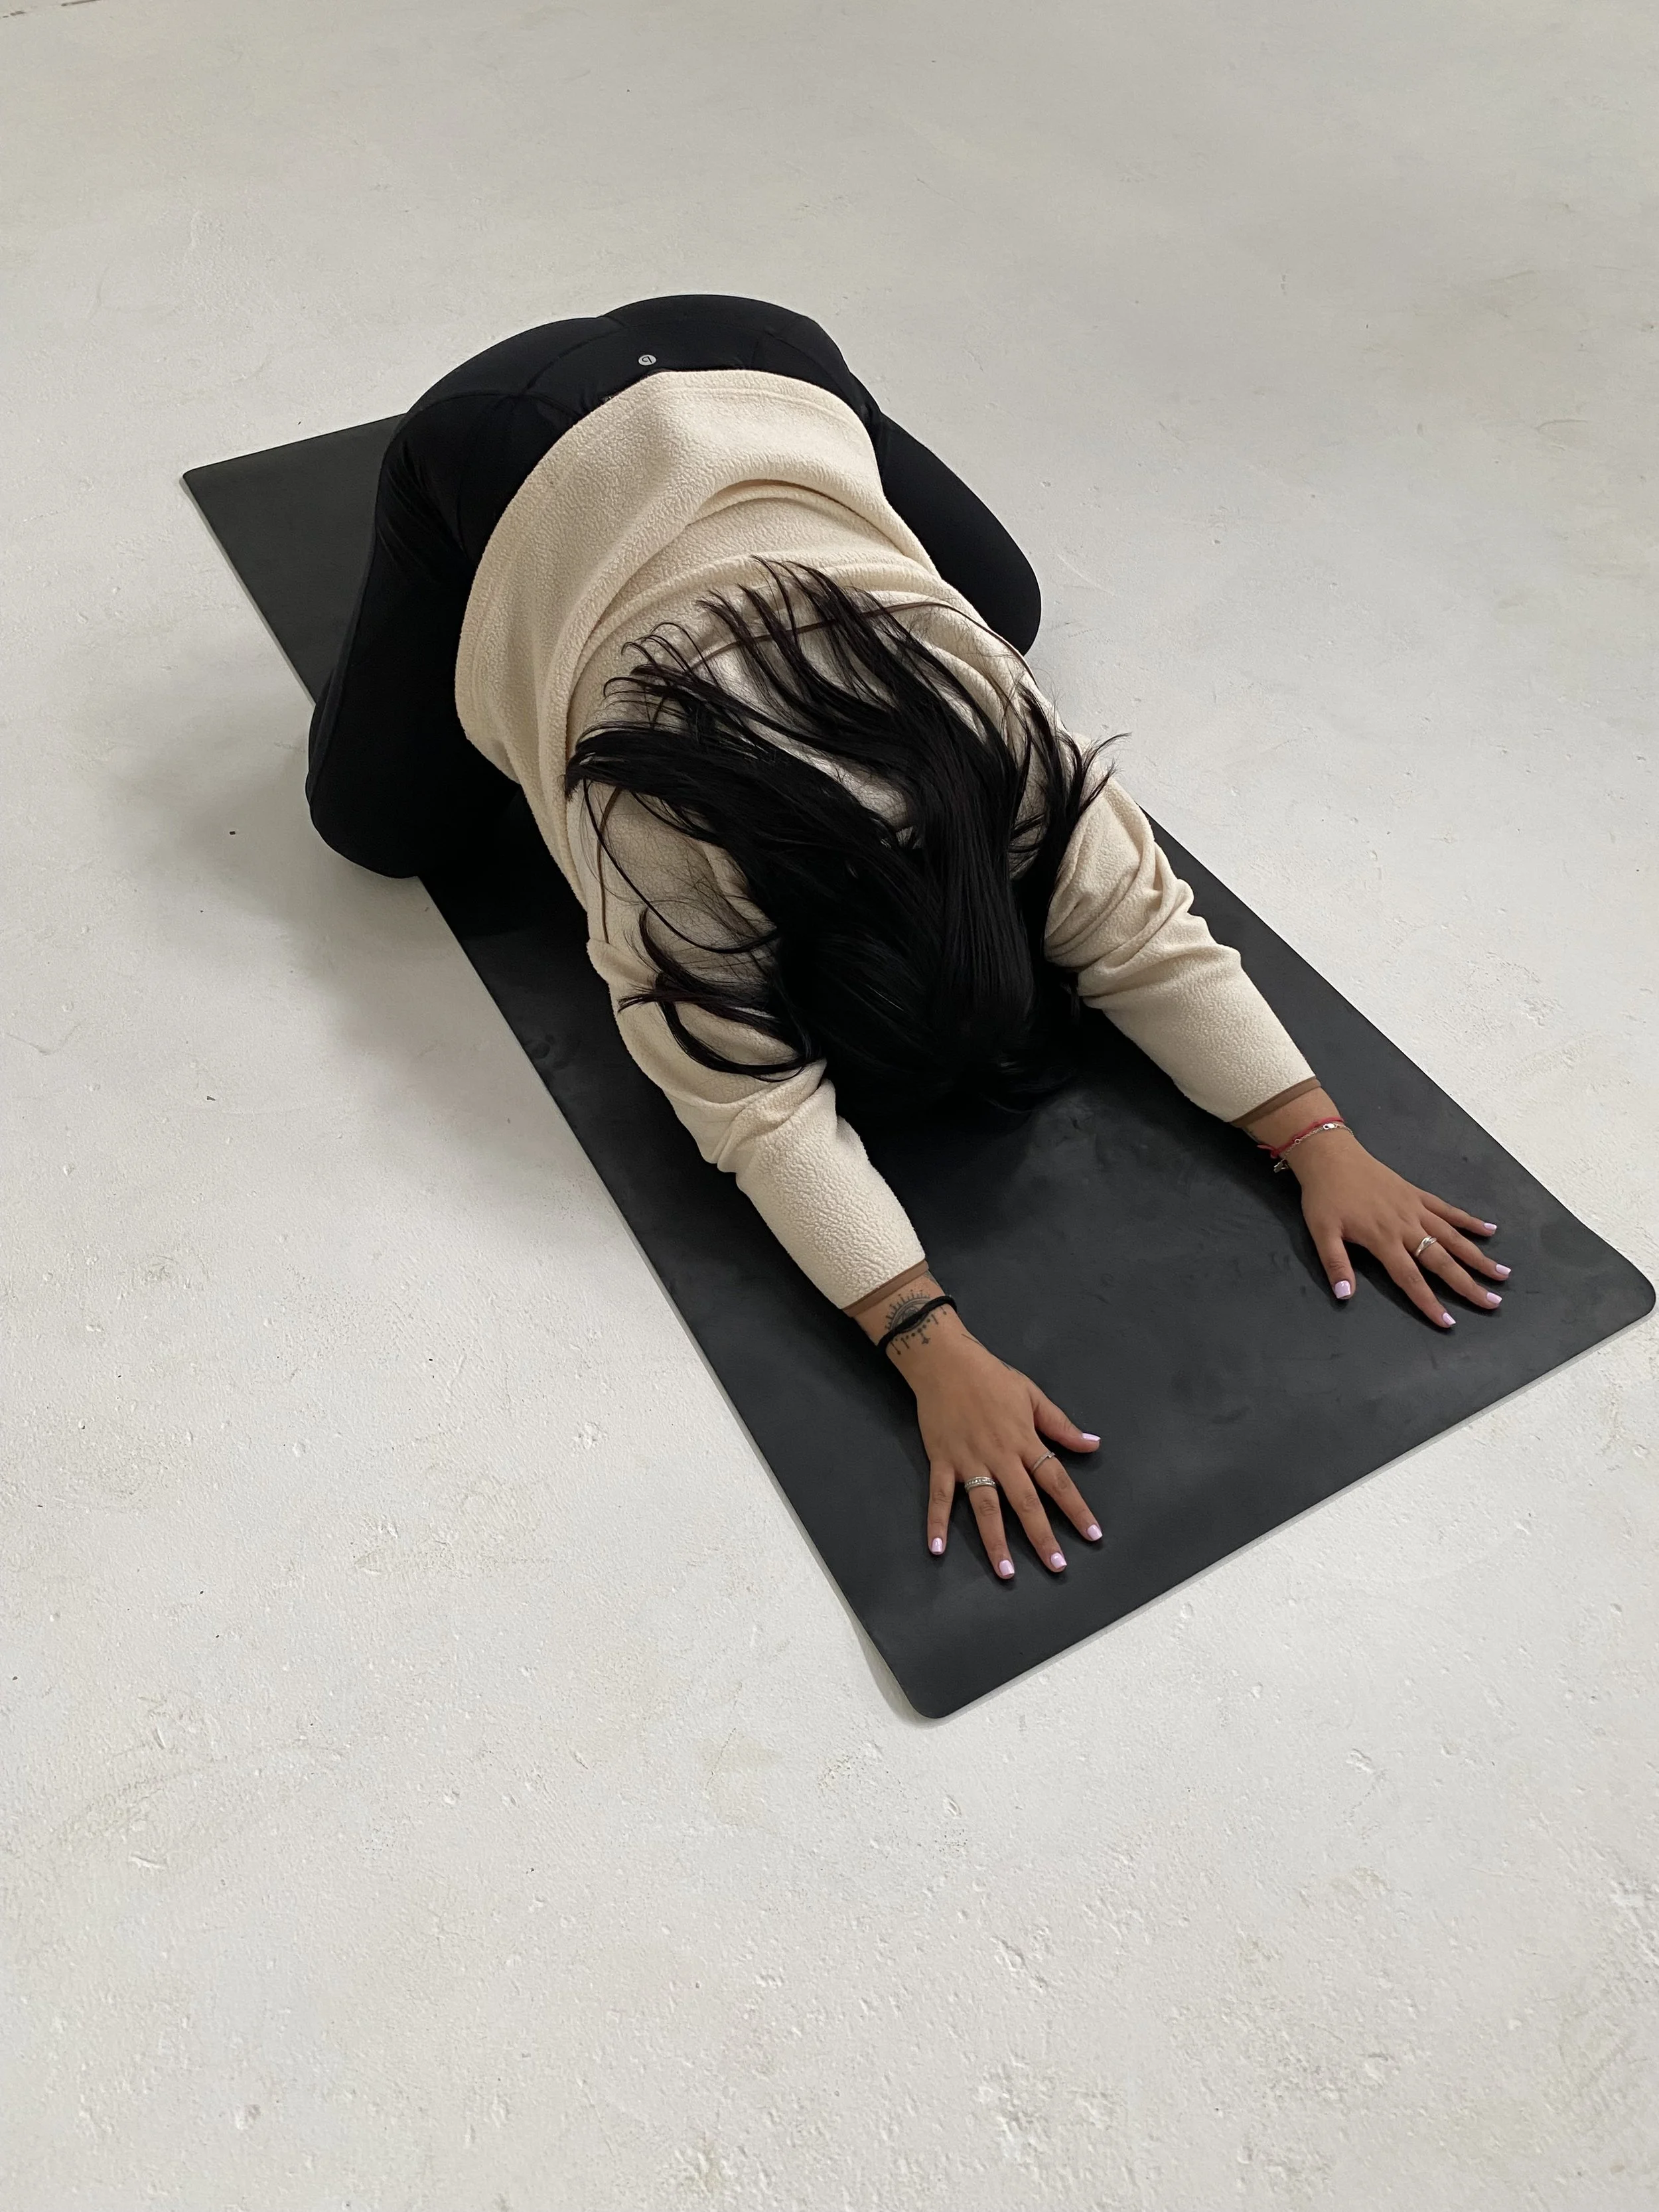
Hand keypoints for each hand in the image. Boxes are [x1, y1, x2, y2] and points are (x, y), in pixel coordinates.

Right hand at [841, 1269, 1101, 1575]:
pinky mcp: (942, 1460)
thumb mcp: (1032, 1395)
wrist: (945, 1361)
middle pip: (1025, 1501)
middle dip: (1042, 1535)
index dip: (1076, 1508)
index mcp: (1024, 1439)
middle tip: (1056, 1566)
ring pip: (985, 1506)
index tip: (1093, 1535)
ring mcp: (969, 1459)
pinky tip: (936, 1548)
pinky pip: (939, 1496)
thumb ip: (1060, 1425)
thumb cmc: (992, 1377)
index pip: (1056, 1479)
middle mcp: (1000, 1455)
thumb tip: (1093, 1444)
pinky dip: (936, 1521)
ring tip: (1005, 1572)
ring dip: (995, 1540)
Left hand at [1288, 1127, 1508, 1327]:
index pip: (1411, 1278)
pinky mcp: (1418, 1194)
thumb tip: (1345, 1295)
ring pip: (1453, 1237)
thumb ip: (1335, 1264)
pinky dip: (1469, 1221)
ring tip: (1502, 1273)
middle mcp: (1406, 1226)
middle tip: (1493, 1303)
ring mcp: (1416, 1209)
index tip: (1449, 1322)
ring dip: (1479, 1256)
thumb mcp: (1321, 1233)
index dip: (1429, 1302)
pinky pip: (1448, 1210)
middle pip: (1442, 1261)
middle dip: (1468, 1284)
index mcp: (1383, 1239)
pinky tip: (1490, 1230)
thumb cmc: (1325, 1197)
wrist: (1331, 1156)